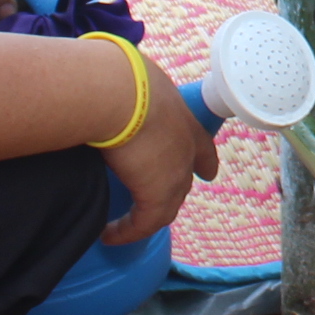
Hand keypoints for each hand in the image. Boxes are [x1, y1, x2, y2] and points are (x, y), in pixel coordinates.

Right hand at [98, 47, 221, 244]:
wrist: (120, 92)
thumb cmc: (122, 79)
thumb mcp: (135, 80)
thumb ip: (130, 89)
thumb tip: (107, 83)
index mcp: (184, 120)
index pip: (202, 146)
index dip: (203, 160)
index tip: (208, 172)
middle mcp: (186, 149)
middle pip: (183, 180)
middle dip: (172, 192)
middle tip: (154, 204)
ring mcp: (175, 174)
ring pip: (165, 206)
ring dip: (146, 217)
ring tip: (125, 227)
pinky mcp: (156, 195)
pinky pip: (142, 223)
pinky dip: (126, 231)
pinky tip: (109, 235)